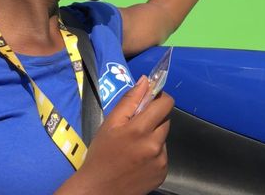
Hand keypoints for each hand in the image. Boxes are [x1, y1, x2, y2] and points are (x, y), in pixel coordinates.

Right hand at [63, 76, 173, 194]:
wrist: (99, 189)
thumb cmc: (101, 153)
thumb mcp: (110, 124)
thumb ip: (130, 100)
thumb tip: (146, 80)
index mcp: (140, 129)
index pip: (166, 104)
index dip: (160, 98)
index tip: (150, 100)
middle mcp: (155, 145)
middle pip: (165, 120)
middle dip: (154, 119)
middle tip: (136, 127)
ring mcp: (161, 161)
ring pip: (163, 138)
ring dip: (154, 137)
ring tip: (135, 146)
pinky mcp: (163, 173)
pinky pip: (163, 155)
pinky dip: (154, 154)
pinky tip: (139, 159)